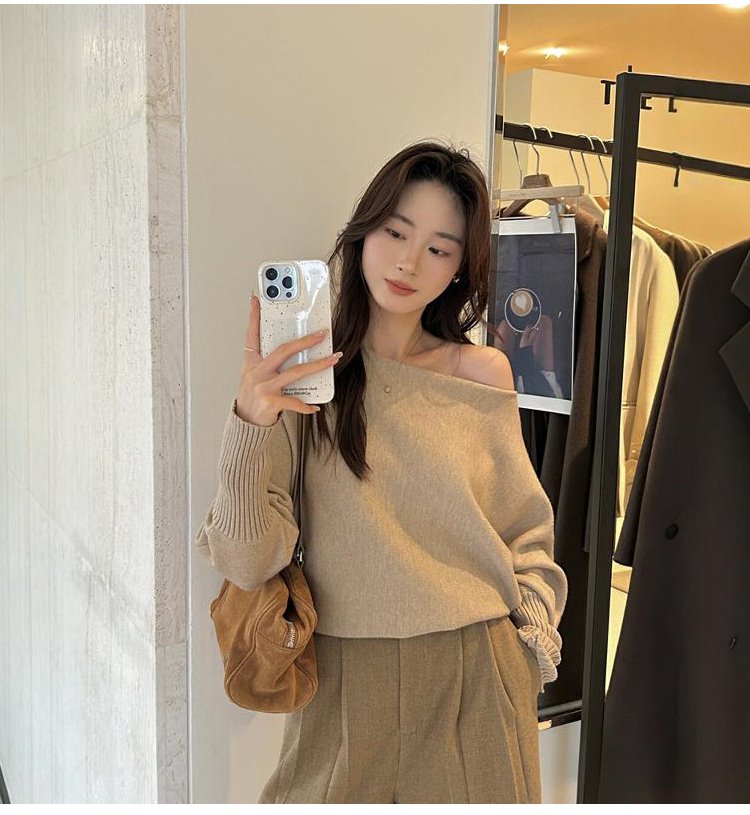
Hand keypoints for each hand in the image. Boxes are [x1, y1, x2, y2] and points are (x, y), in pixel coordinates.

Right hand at [236, 295, 341, 426]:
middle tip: (322, 334)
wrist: (245, 423)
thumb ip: (267, 364)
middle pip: (283, 350)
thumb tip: (291, 351)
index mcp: (251, 363)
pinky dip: (306, 405)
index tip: (256, 299)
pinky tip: (315, 407)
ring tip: (333, 360)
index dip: (253, 317)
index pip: (252, 335)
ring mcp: (263, 386)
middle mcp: (256, 372)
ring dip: (318, 365)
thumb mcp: (253, 377)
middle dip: (305, 341)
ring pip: (296, 372)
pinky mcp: (270, 402)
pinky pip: (295, 401)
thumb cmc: (253, 398)